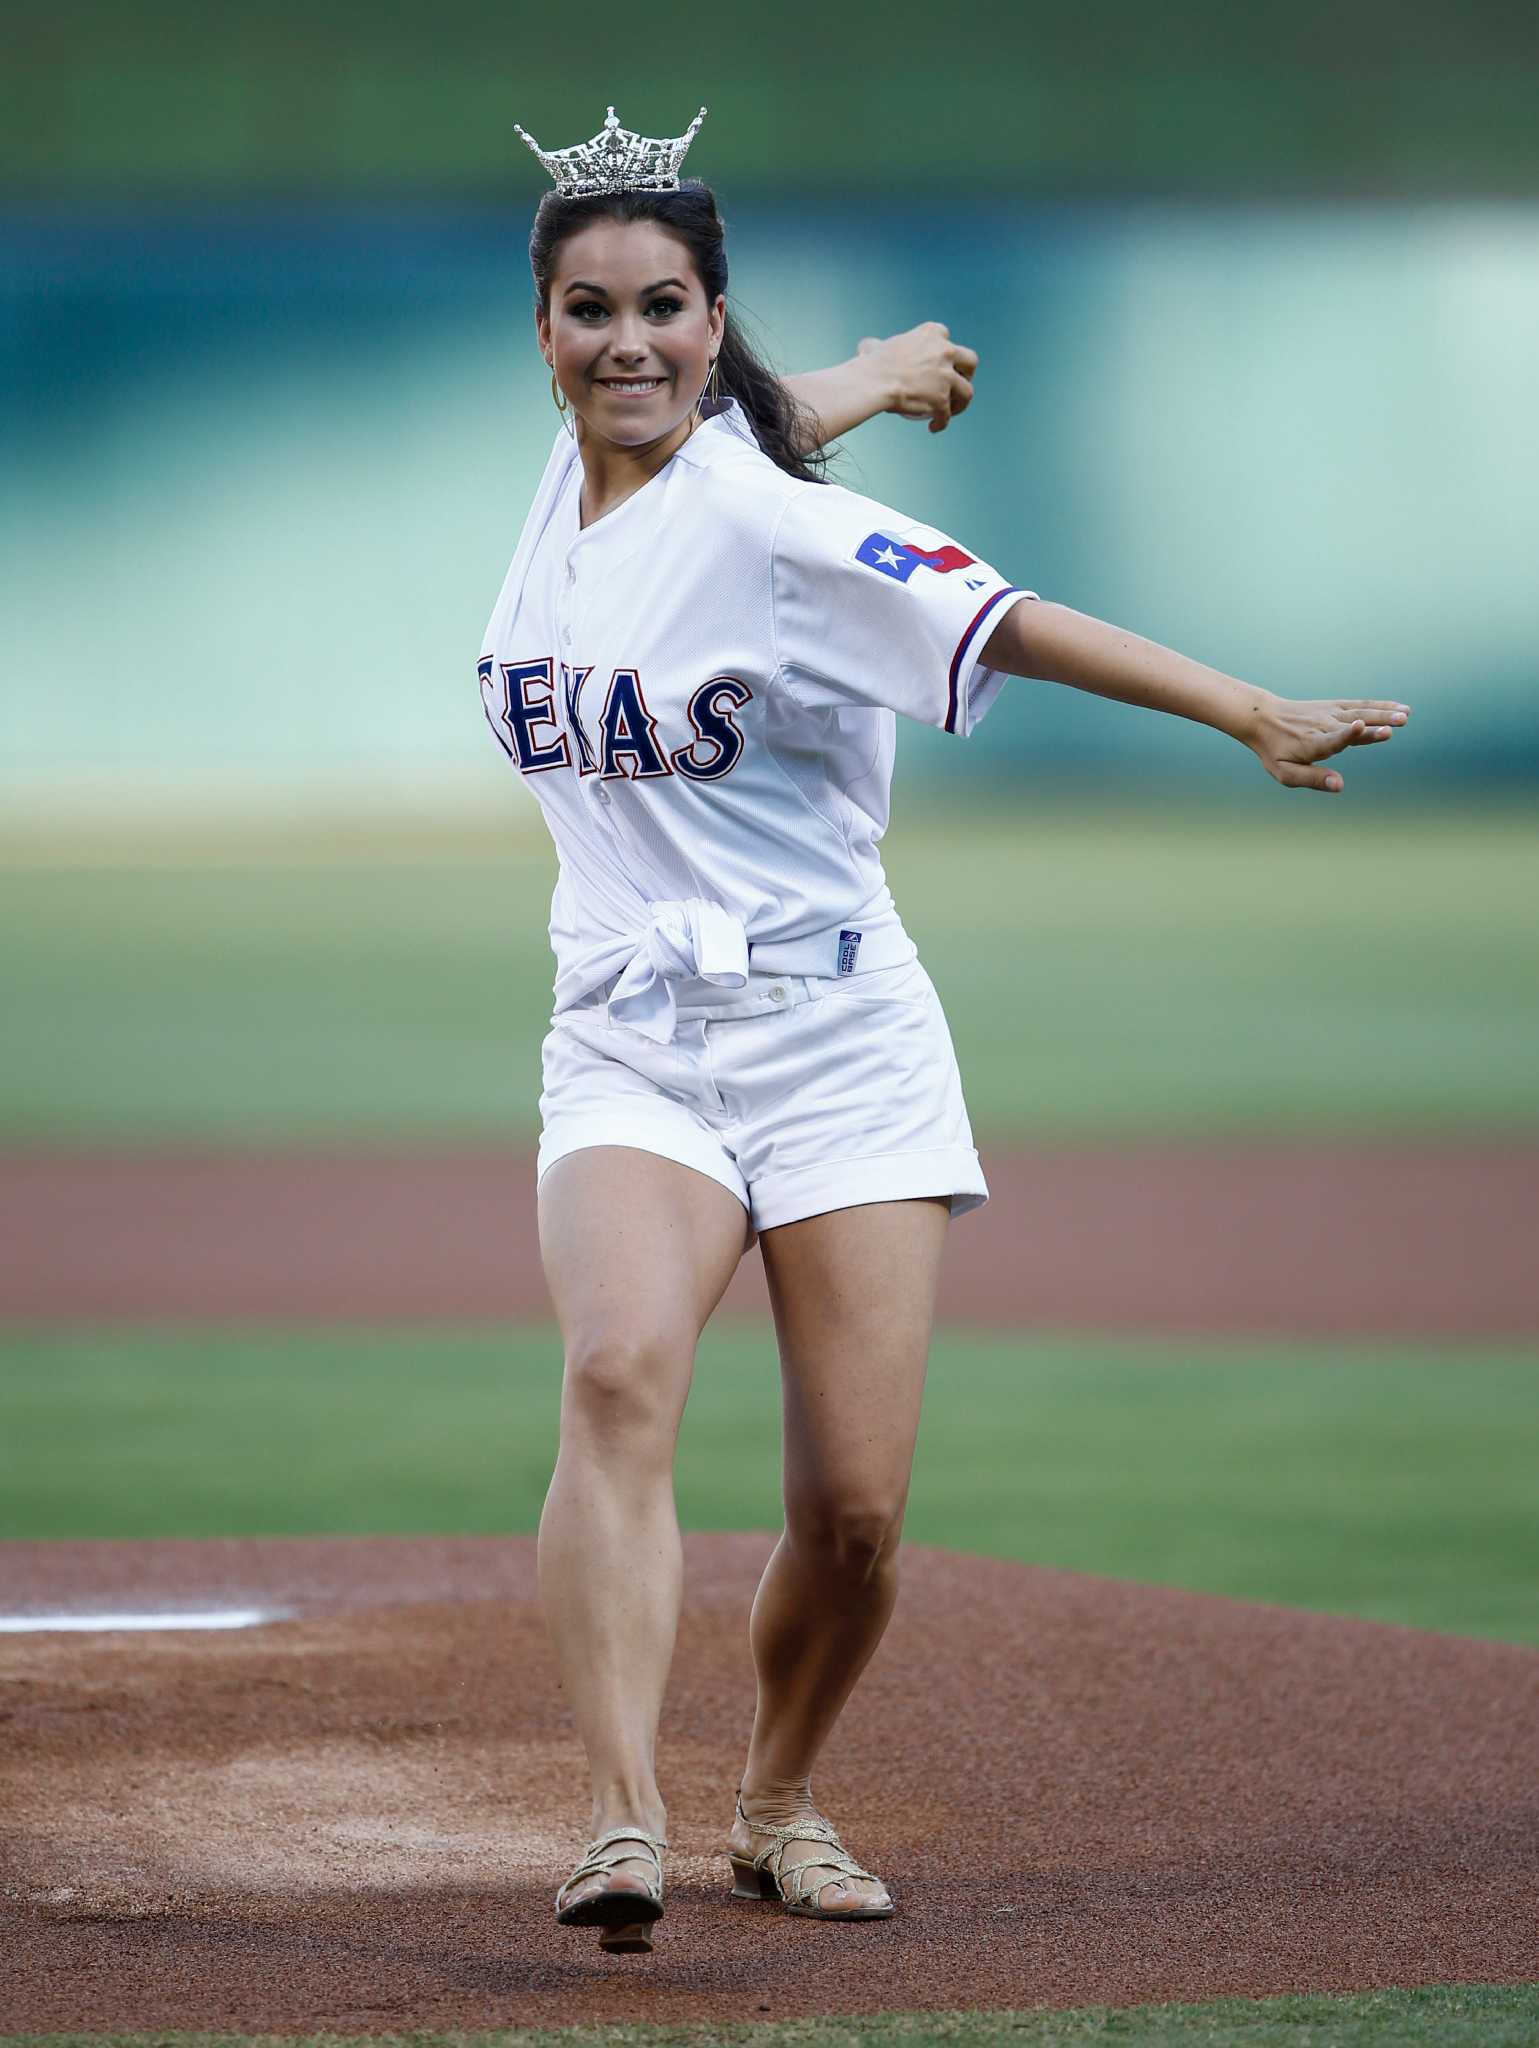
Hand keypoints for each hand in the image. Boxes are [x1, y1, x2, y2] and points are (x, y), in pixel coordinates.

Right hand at [857, 322, 976, 433]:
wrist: (872, 383)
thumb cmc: (870, 365)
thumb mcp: (877, 346)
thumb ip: (878, 345)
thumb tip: (867, 347)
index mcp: (932, 333)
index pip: (947, 339)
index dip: (945, 353)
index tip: (938, 364)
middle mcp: (945, 351)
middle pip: (970, 361)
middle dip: (967, 374)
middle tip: (957, 384)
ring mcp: (945, 377)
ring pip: (966, 392)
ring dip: (961, 403)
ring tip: (950, 411)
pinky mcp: (941, 400)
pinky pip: (947, 415)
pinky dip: (942, 422)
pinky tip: (934, 426)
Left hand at [1247, 693, 1410, 791]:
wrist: (1263, 718)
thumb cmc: (1275, 750)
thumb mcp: (1286, 773)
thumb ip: (1313, 779)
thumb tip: (1340, 786)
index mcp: (1312, 744)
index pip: (1332, 739)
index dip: (1347, 734)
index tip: (1360, 727)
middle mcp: (1323, 726)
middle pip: (1354, 723)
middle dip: (1376, 722)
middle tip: (1400, 721)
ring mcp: (1330, 714)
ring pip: (1361, 711)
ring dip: (1384, 712)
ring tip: (1406, 714)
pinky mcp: (1334, 706)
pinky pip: (1359, 705)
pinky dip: (1379, 704)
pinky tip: (1398, 707)